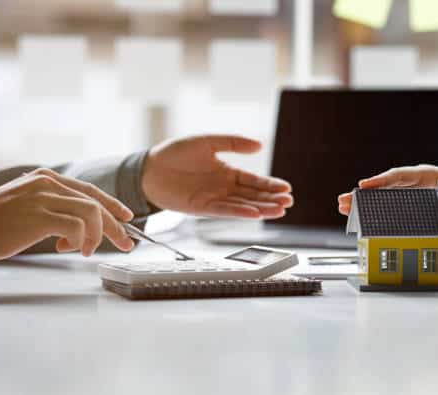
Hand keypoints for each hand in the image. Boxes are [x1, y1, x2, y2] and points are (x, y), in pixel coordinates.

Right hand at [0, 168, 134, 262]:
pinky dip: (82, 240)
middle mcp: (47, 183)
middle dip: (115, 226)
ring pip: (92, 213)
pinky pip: (77, 227)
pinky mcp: (39, 216)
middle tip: (126, 244)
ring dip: (97, 235)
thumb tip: (80, 230)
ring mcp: (44, 198)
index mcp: (46, 178)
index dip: (112, 205)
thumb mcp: (28, 206)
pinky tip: (72, 249)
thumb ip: (54, 209)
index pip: (89, 190)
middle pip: (95, 203)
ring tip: (86, 250)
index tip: (126, 218)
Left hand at [141, 135, 292, 218]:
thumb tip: (259, 145)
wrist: (149, 167)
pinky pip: (224, 211)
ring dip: (261, 209)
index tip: (287, 189)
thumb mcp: (208, 141)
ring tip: (279, 211)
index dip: (270, 185)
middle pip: (252, 196)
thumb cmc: (175, 152)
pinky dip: (239, 212)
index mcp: (227, 172)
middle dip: (271, 199)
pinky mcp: (201, 208)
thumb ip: (233, 142)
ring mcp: (214, 199)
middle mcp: (223, 188)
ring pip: (242, 205)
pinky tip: (254, 213)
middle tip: (288, 202)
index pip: (254, 180)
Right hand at [337, 164, 437, 224]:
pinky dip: (372, 208)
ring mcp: (408, 191)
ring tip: (343, 207)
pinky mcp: (408, 201)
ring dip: (363, 201)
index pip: (397, 176)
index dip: (380, 180)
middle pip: (383, 186)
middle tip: (344, 199)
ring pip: (381, 195)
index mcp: (423, 174)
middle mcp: (412, 181)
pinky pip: (386, 203)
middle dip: (363, 193)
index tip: (363, 185)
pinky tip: (359, 214)